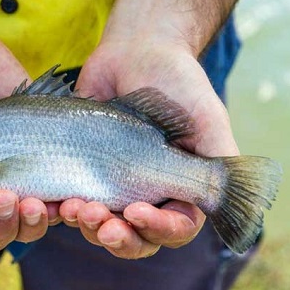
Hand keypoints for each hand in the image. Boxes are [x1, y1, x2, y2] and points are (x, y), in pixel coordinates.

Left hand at [59, 40, 239, 258]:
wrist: (135, 51)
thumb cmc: (177, 82)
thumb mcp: (206, 119)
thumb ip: (219, 161)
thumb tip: (235, 208)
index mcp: (181, 189)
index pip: (175, 229)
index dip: (157, 228)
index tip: (137, 210)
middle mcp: (147, 194)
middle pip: (135, 239)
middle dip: (118, 237)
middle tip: (101, 221)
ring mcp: (112, 187)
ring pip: (100, 227)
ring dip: (88, 226)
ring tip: (74, 207)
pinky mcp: (80, 175)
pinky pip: (69, 204)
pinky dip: (62, 210)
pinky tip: (53, 202)